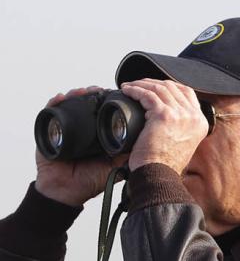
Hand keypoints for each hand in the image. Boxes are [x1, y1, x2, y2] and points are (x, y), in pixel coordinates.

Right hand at [35, 86, 127, 206]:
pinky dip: (55, 103)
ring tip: (82, 91)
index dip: (106, 101)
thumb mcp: (114, 166)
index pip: (102, 111)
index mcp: (97, 135)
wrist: (66, 192)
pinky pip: (50, 113)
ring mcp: (66, 129)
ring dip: (76, 95)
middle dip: (91, 93)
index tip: (113, 93)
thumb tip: (146, 141)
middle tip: (97, 90)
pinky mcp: (50, 132)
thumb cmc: (89, 181)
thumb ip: (128, 155)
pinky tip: (61, 98)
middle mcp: (83, 129)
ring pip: (70, 105)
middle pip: (86, 104)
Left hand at [120, 79, 208, 173]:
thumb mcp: (182, 143)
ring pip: (160, 88)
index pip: (187, 93)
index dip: (169, 86)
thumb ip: (181, 127)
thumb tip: (165, 113)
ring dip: (142, 84)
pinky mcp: (165, 115)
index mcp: (200, 122)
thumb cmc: (164, 164)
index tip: (154, 86)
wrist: (158, 175)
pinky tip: (127, 90)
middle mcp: (194, 116)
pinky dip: (136, 90)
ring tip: (129, 86)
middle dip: (153, 82)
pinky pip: (148, 95)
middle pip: (173, 87)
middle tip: (138, 84)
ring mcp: (181, 114)